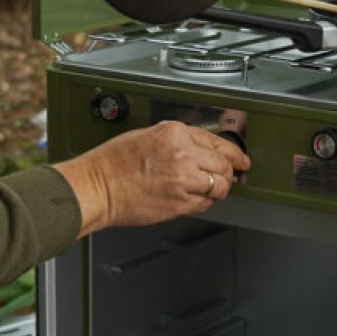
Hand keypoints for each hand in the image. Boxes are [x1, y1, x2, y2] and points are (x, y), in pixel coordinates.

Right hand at [53, 121, 250, 235]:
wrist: (96, 187)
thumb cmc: (112, 164)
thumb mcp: (146, 135)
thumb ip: (176, 140)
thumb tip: (198, 149)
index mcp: (174, 133)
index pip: (216, 141)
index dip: (232, 152)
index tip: (239, 158)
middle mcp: (183, 153)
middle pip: (224, 163)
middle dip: (230, 171)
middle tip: (231, 175)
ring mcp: (184, 179)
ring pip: (221, 185)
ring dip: (220, 188)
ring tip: (213, 189)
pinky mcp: (180, 202)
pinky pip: (206, 203)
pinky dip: (206, 202)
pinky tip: (197, 199)